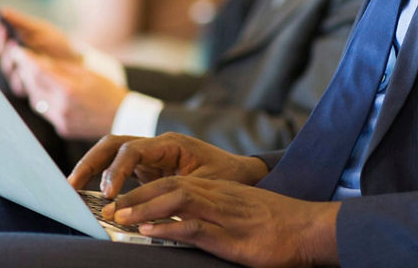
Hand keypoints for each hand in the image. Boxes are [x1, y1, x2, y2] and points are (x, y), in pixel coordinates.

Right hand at [0, 9, 77, 96]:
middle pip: (1, 55)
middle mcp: (16, 61)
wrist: (79, 63)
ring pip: (9, 70)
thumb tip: (2, 10)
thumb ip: (21, 22)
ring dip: (13, 61)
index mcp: (15, 45)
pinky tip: (30, 68)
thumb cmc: (60, 44)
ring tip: (21, 52)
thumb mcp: (41, 30)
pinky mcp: (30, 88)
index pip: (0, 40)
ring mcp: (22, 75)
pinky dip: (23, 75)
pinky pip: (20, 84)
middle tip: (11, 41)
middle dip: (4, 47)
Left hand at [8, 48, 127, 138]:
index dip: (26, 60)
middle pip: (34, 86)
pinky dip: (42, 100)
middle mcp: (62, 107)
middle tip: (22, 60)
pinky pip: (45, 112)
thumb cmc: (107, 91)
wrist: (121, 117)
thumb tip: (39, 60)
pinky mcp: (62, 129)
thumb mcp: (87, 73)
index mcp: (69, 90)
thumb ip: (61, 67)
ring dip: (32, 87)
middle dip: (26, 72)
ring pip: (36, 101)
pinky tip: (45, 91)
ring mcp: (61, 120)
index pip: (39, 72)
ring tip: (33, 75)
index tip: (18, 51)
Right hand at [68, 133, 267, 195]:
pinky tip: (91, 195)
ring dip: (92, 167)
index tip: (108, 194)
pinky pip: (119, 168)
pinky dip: (103, 178)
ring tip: (73, 187)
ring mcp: (150, 155)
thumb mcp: (205, 188)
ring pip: (112, 153)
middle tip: (72, 185)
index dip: (116, 171)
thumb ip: (177, 196)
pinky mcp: (147, 168)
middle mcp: (156, 145)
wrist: (244, 173)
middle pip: (114, 143)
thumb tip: (149, 212)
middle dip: (91, 162)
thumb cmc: (229, 178)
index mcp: (171, 144)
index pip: (132, 150)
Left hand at [108, 178, 338, 266]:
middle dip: (134, 196)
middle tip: (106, 210)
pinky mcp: (231, 234)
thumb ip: (214, 217)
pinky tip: (148, 229)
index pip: (173, 183)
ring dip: (143, 207)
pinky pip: (194, 226)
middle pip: (168, 186)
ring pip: (176, 199)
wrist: (311, 229)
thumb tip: (184, 227)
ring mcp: (224, 213)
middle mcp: (217, 196)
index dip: (143, 190)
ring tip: (118, 217)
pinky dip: (168, 226)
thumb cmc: (278, 227)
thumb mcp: (240, 217)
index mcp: (218, 191)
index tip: (119, 202)